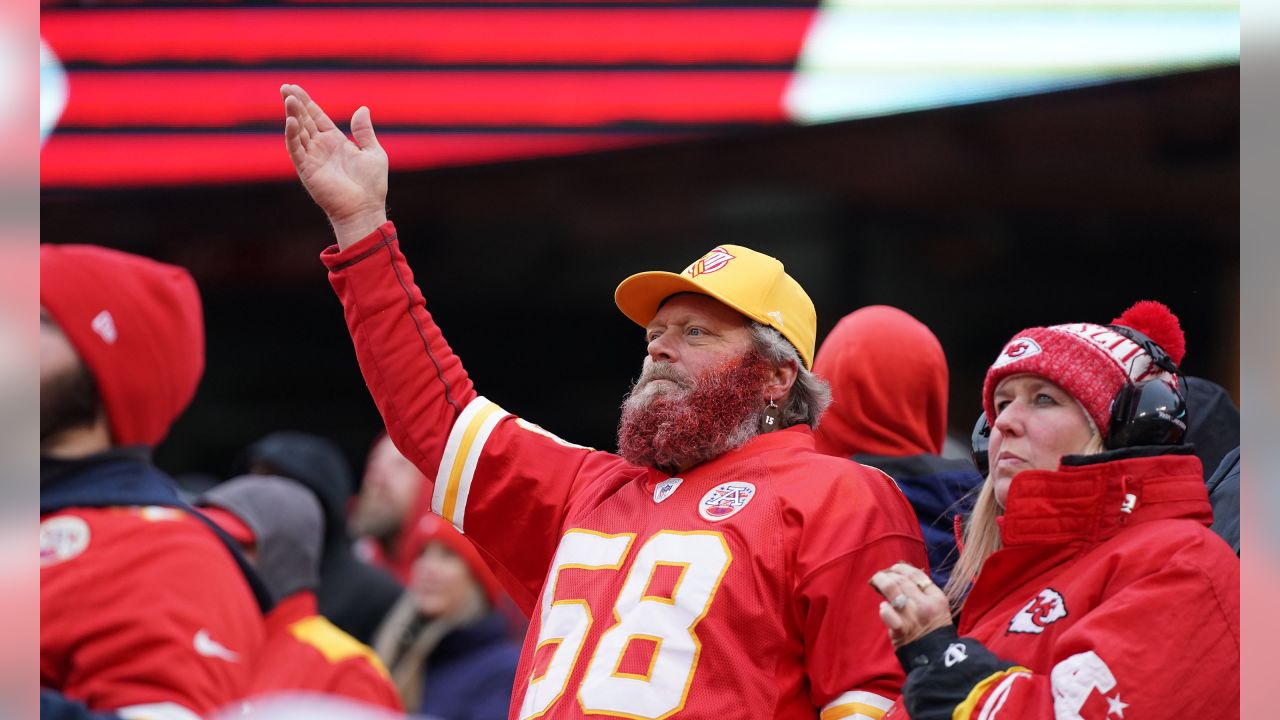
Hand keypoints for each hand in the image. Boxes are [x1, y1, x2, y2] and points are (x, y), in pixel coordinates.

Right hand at [281, 83, 388, 248]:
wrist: (365, 208)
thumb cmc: (371, 185)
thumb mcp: (373, 152)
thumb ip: (364, 131)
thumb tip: (362, 109)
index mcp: (335, 142)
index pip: (317, 117)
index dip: (307, 103)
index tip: (295, 88)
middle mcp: (321, 148)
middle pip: (304, 120)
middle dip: (295, 104)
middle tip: (285, 87)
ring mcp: (312, 158)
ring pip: (298, 132)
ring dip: (292, 115)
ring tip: (288, 98)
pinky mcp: (307, 170)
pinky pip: (296, 150)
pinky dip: (292, 135)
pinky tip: (291, 121)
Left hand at [869, 562, 951, 647]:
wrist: (937, 657)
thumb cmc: (934, 630)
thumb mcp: (938, 608)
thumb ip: (924, 594)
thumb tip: (902, 578)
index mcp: (936, 598)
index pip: (917, 575)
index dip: (902, 568)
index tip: (894, 568)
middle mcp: (924, 605)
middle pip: (902, 581)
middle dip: (888, 574)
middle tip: (881, 575)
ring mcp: (912, 617)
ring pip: (893, 590)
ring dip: (881, 582)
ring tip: (876, 581)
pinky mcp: (901, 630)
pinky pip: (889, 615)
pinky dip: (884, 609)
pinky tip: (883, 608)